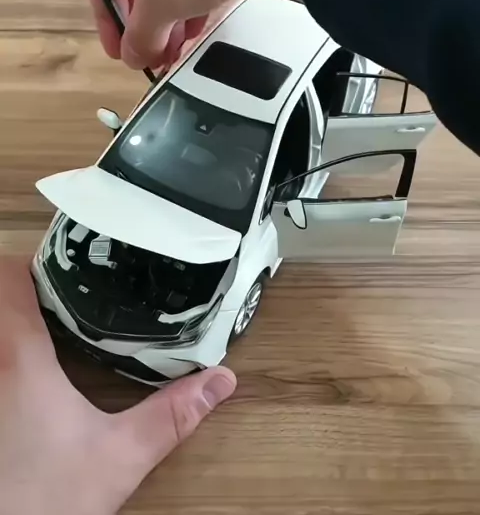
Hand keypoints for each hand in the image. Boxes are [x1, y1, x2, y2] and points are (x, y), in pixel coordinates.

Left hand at [0, 259, 235, 514]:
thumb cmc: (42, 502)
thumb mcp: (117, 459)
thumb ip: (169, 417)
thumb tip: (219, 382)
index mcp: (19, 359)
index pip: (7, 277)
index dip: (34, 262)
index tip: (66, 268)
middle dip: (23, 288)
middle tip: (62, 293)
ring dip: (11, 318)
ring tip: (47, 323)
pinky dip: (6, 350)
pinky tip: (30, 374)